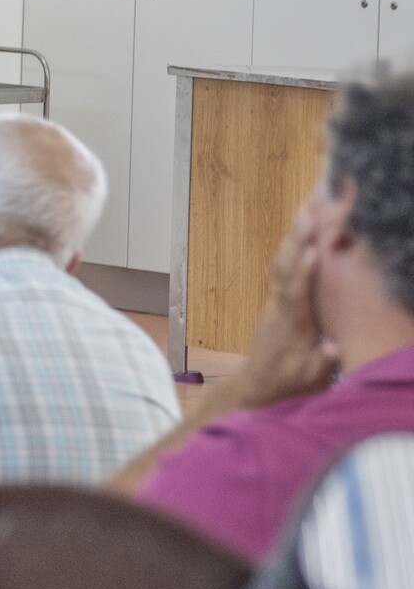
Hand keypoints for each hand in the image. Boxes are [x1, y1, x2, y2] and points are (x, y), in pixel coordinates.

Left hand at [233, 204, 337, 408]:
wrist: (258, 385)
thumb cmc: (288, 382)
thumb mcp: (310, 379)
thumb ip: (321, 363)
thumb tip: (331, 350)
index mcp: (291, 324)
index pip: (296, 294)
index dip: (303, 272)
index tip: (310, 250)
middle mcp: (280, 305)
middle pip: (288, 265)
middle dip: (298, 236)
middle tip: (310, 206)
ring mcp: (277, 299)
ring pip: (285, 260)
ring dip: (296, 232)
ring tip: (309, 203)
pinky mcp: (279, 297)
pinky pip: (286, 265)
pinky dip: (295, 243)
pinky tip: (304, 225)